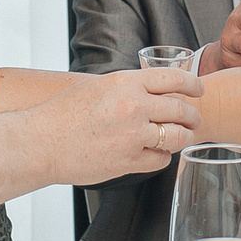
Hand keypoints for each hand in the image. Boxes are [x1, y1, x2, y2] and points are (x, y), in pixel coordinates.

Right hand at [43, 65, 201, 182]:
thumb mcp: (96, 87)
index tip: (199, 90)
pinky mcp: (129, 160)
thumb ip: (127, 87)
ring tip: (179, 138)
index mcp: (125, 83)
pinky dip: (161, 157)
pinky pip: (160, 159)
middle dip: (192, 116)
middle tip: (194, 119)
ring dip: (182, 138)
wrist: (41, 143)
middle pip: (181, 110)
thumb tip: (151, 89)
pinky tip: (154, 154)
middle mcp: (133, 106)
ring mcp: (132, 135)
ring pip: (176, 137)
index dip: (193, 84)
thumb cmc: (61, 114)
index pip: (174, 79)